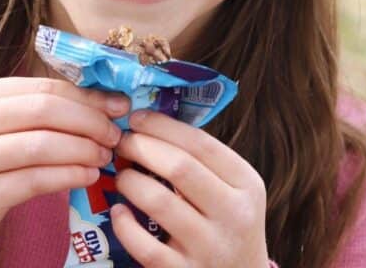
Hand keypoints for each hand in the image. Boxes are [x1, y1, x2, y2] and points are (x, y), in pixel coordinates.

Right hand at [0, 78, 128, 266]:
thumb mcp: (0, 129)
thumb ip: (40, 113)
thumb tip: (104, 103)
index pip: (43, 87)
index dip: (87, 96)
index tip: (119, 106)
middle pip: (44, 111)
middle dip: (89, 122)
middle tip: (115, 135)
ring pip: (42, 145)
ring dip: (83, 150)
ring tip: (104, 157)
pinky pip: (36, 180)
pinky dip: (69, 176)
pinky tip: (88, 176)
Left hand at [110, 111, 269, 267]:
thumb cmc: (228, 224)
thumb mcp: (234, 190)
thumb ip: (203, 162)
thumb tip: (152, 125)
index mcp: (246, 184)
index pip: (201, 144)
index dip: (163, 126)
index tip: (137, 118)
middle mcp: (234, 214)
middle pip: (179, 167)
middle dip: (141, 147)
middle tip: (122, 143)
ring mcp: (210, 247)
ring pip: (159, 202)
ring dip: (130, 182)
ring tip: (121, 176)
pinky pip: (146, 246)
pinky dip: (125, 225)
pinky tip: (119, 213)